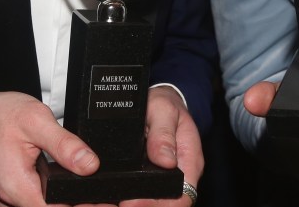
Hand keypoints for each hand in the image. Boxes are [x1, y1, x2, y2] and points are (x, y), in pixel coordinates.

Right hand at [0, 89, 99, 206]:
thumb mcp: (35, 120)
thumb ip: (64, 145)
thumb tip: (90, 165)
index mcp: (16, 187)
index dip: (80, 205)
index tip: (98, 198)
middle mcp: (8, 202)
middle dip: (76, 202)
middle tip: (99, 193)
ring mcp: (7, 201)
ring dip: (64, 201)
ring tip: (88, 190)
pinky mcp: (8, 196)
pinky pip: (33, 203)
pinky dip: (52, 198)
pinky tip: (66, 185)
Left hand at [122, 85, 202, 206]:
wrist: (162, 101)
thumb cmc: (165, 104)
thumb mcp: (164, 109)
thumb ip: (164, 133)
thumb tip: (166, 161)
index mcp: (190, 161)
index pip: (181, 196)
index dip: (157, 204)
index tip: (131, 202)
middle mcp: (181, 176)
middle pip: (166, 205)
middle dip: (141, 206)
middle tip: (115, 203)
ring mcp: (167, 180)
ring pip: (155, 203)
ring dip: (135, 204)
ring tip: (108, 203)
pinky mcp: (153, 181)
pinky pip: (144, 195)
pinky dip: (129, 198)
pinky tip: (112, 198)